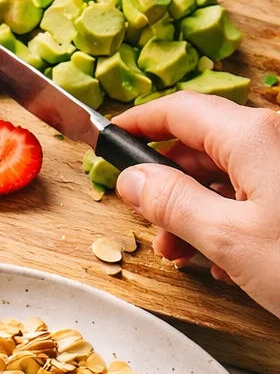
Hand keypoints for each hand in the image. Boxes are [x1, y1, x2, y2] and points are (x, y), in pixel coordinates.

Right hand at [111, 95, 279, 316]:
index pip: (181, 111)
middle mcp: (277, 141)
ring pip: (229, 175)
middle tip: (150, 226)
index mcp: (254, 136)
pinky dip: (232, 223)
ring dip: (198, 213)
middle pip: (204, 146)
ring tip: (188, 257)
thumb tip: (132, 178)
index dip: (139, 123)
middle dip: (169, 186)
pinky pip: (258, 194)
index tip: (110, 138)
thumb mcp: (227, 239)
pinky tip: (229, 262)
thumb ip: (172, 203)